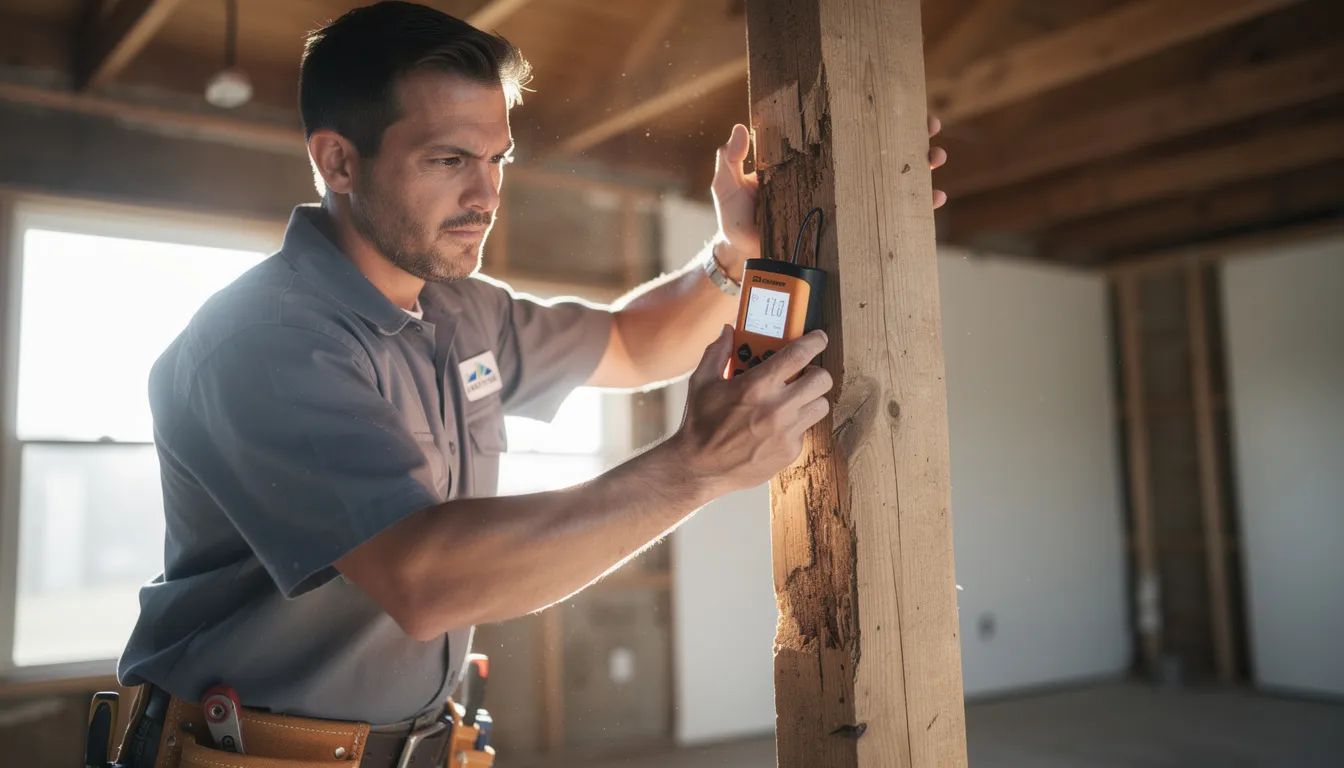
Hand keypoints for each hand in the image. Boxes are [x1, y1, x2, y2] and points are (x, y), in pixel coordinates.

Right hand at [670, 326, 832, 496]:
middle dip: (816, 372)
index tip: (819, 338)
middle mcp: (777, 407)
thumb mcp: (702, 382)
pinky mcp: (789, 451)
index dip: (816, 341)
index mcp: (757, 385)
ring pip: (821, 406)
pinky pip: (806, 430)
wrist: (699, 468)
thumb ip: (717, 352)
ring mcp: (786, 432)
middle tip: (804, 374)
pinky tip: (777, 426)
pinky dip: (796, 424)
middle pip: (822, 379)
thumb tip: (728, 330)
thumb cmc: (700, 423)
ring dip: (810, 399)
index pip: (800, 354)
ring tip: (793, 400)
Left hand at [710, 116, 949, 270]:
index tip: (896, 103)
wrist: (743, 260)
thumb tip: (743, 127)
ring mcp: (842, 207)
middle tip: (930, 127)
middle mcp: (832, 181)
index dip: (871, 118)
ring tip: (936, 158)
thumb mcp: (727, 185)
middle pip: (877, 154)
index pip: (845, 134)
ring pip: (888, 184)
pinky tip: (933, 202)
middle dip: (909, 139)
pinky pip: (885, 221)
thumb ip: (731, 159)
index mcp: (810, 163)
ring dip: (918, 169)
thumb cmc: (735, 219)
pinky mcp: (847, 234)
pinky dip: (914, 211)